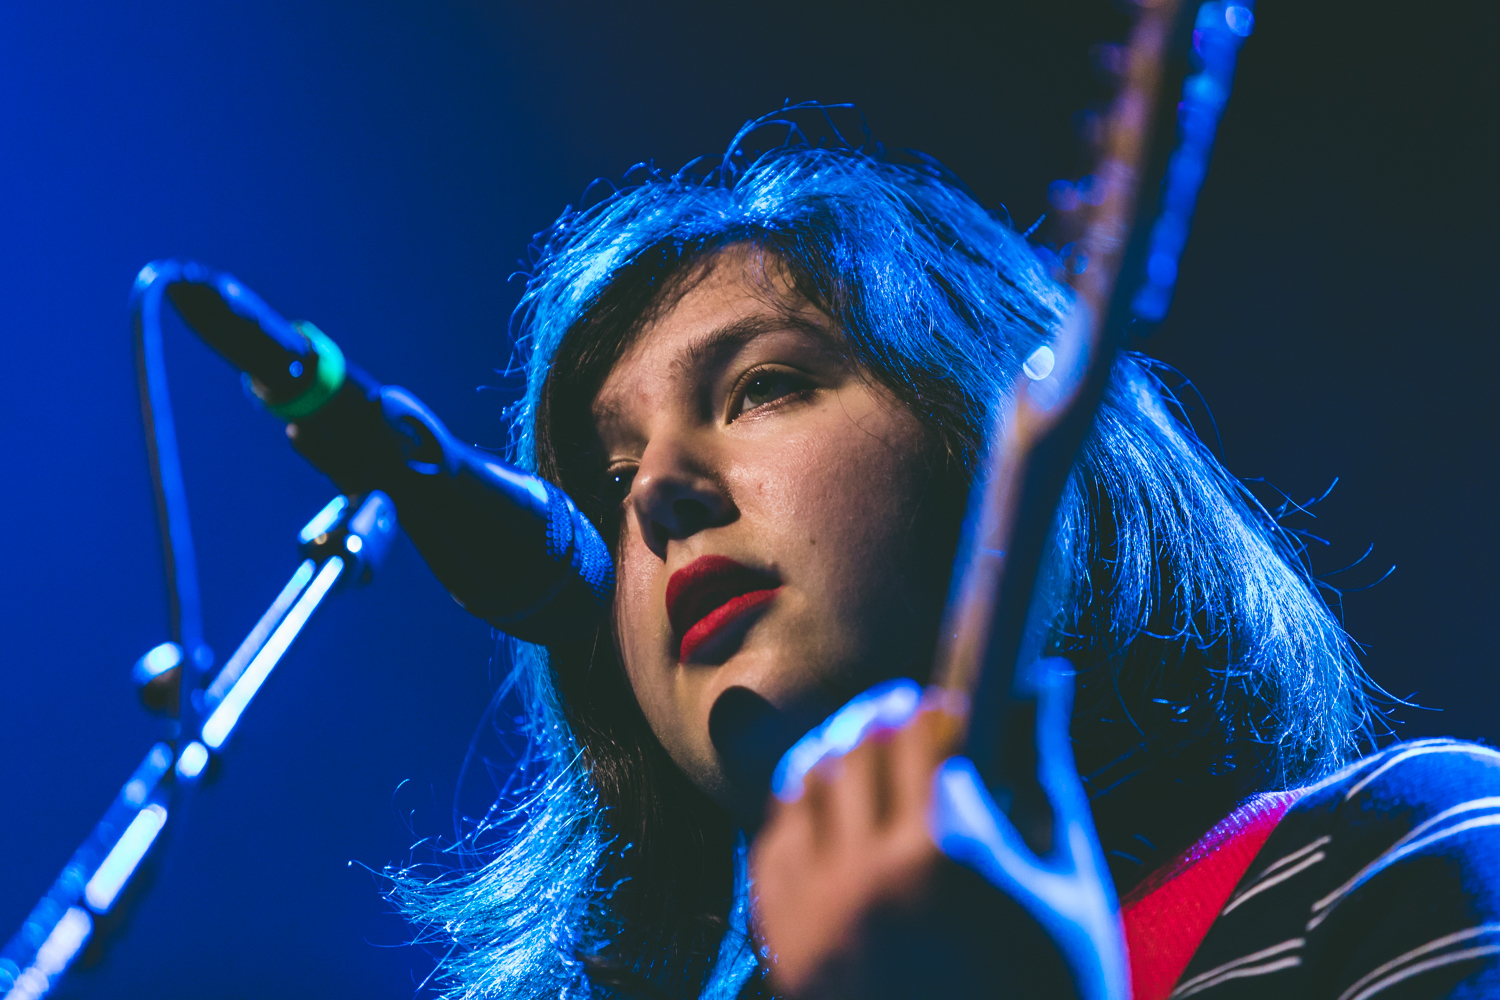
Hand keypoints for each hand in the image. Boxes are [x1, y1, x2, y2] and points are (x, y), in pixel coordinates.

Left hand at [750, 662, 1127, 999]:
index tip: (959, 710)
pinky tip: (841, 817)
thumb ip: (1044, 769)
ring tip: (880, 764)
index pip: (923, 730)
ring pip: (806, 781)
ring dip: (844, 756)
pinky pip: (774, 842)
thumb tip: (1045, 676)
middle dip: (894, 722)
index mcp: (947, 857)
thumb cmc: (1053, 987)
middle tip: (923, 730)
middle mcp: (868, 879)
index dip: (944, 708)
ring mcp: (816, 915)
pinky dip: (804, 813)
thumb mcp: (1067, 880)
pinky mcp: (785, 944)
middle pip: (860, 745)